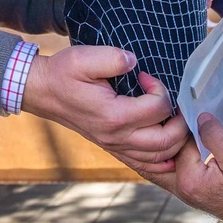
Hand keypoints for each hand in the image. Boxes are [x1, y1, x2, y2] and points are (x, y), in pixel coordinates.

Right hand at [21, 47, 188, 171]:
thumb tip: (134, 61)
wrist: (43, 91)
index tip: (146, 76)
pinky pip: (143, 164)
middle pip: (166, 141)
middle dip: (179, 121)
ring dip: (175, 140)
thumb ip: (113, 58)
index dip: (160, 89)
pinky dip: (162, 160)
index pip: (158, 108)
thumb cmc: (63, 73)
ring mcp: (114, 145)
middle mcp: (116, 136)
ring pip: (158, 157)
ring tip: (174, 119)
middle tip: (174, 102)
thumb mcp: (84, 57)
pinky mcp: (112, 147)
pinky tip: (169, 150)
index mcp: (113, 115)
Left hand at [138, 112, 222, 219]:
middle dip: (161, 141)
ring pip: (164, 167)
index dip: (186, 126)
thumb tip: (200, 118)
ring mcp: (186, 193)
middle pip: (157, 161)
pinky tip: (184, 146)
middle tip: (168, 122)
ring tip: (174, 132)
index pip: (178, 144)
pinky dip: (175, 158)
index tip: (190, 112)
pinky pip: (175, 172)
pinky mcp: (193, 192)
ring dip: (167, 150)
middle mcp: (182, 189)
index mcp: (189, 180)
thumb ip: (215, 135)